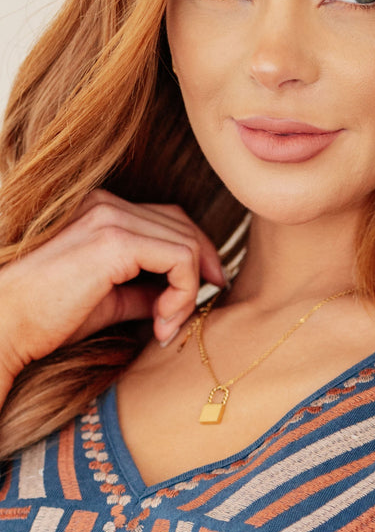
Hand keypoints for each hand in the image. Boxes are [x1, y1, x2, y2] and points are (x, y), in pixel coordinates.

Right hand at [0, 187, 227, 379]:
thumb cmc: (48, 316)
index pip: (169, 220)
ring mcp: (110, 218)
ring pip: (188, 244)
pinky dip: (183, 295)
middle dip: (198, 276)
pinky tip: (161, 323)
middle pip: (184, 227)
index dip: (194, 258)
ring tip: (165, 327)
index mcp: (101, 210)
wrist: (8, 321)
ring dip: (188, 293)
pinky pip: (180, 260)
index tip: (189, 302)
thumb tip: (178, 298)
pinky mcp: (115, 242)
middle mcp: (106, 204)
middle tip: (181, 321)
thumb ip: (145, 292)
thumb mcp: (110, 300)